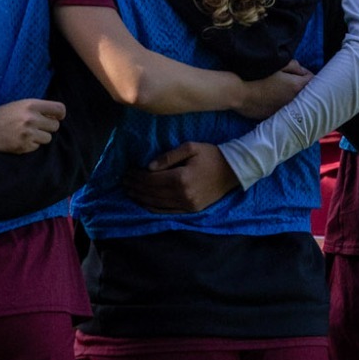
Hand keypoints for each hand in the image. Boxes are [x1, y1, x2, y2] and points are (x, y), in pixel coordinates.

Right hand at [0, 99, 62, 152]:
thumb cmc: (2, 115)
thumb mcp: (19, 104)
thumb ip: (37, 108)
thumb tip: (56, 116)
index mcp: (31, 104)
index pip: (59, 109)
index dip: (59, 114)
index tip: (56, 117)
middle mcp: (31, 118)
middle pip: (55, 126)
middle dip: (48, 127)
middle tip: (36, 126)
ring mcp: (28, 134)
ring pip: (48, 138)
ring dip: (40, 137)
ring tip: (27, 133)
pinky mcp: (24, 146)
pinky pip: (37, 147)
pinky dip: (31, 145)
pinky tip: (20, 139)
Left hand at [123, 141, 239, 213]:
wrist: (234, 171)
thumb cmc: (211, 155)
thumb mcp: (190, 147)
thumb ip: (168, 157)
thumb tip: (148, 167)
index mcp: (181, 178)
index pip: (151, 179)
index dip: (137, 176)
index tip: (127, 172)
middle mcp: (182, 194)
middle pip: (151, 192)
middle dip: (135, 187)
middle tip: (123, 182)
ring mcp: (187, 205)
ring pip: (157, 204)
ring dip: (141, 198)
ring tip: (129, 192)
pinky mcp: (191, 210)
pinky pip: (167, 211)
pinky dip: (153, 208)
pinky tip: (144, 203)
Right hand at [232, 61, 310, 119]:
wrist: (238, 93)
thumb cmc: (256, 75)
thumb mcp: (276, 64)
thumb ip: (293, 65)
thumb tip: (301, 70)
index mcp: (297, 86)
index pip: (312, 79)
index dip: (304, 73)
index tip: (295, 71)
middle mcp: (295, 101)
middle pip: (306, 92)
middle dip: (300, 85)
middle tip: (288, 79)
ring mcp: (286, 110)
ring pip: (296, 101)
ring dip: (292, 95)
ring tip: (279, 89)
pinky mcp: (276, 116)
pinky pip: (285, 108)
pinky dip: (282, 103)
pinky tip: (271, 98)